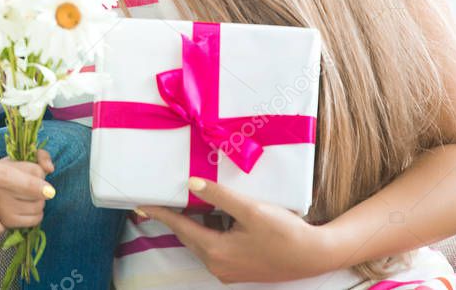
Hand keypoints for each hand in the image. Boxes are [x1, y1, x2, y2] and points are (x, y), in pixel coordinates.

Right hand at [0, 149, 54, 227]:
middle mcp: (0, 189)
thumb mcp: (20, 160)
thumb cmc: (6, 176)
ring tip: (25, 198)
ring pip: (39, 205)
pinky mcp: (7, 222)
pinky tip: (25, 209)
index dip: (37, 172)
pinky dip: (36, 215)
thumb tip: (50, 169)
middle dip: (38, 189)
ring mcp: (3, 207)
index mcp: (2, 170)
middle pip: (40, 190)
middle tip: (25, 188)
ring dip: (38, 202)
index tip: (26, 174)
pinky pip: (36, 219)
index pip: (37, 171)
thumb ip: (41, 155)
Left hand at [139, 177, 333, 282]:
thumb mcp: (250, 210)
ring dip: (194, 221)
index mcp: (216, 251)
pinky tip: (213, 213)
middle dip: (175, 216)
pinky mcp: (238, 267)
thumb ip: (219, 196)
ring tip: (186, 201)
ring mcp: (228, 269)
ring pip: (201, 240)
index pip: (179, 228)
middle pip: (188, 235)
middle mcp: (217, 265)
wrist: (316, 256)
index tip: (139, 205)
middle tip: (161, 197)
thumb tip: (191, 184)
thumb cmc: (285, 233)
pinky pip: (214, 245)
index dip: (159, 213)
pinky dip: (209, 229)